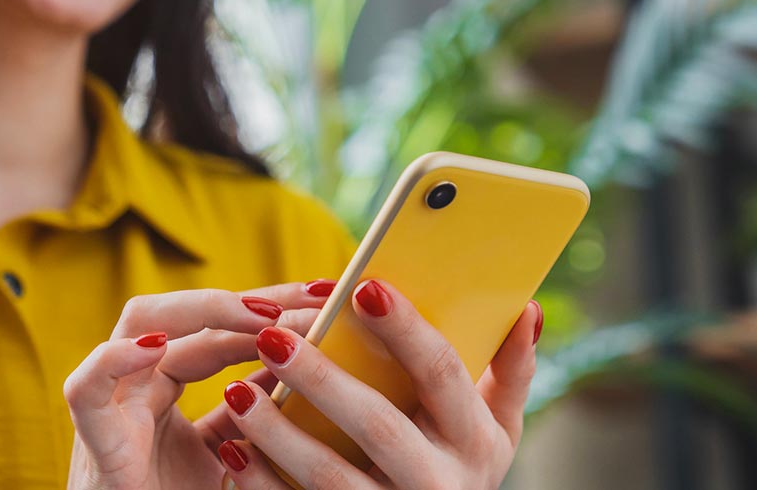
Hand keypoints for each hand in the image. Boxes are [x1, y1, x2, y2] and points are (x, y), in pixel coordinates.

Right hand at [64, 280, 337, 489]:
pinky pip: (88, 389)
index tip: (329, 298)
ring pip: (139, 324)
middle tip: (316, 295)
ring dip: (202, 311)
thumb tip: (301, 365)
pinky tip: (156, 348)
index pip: (222, 329)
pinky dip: (114, 360)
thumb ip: (253, 414)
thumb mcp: (230, 455)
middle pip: (190, 314)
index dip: (275, 310)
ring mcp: (114, 405)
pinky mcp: (95, 441)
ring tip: (262, 315)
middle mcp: (138, 382)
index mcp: (166, 385)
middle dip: (254, 299)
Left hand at [217, 279, 541, 488]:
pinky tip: (231, 449)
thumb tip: (524, 307)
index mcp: (475, 440)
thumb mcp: (495, 427)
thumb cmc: (459, 465)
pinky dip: (263, 485)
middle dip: (322, 380)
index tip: (363, 287)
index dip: (406, 330)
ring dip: (279, 436)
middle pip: (378, 425)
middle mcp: (439, 483)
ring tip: (234, 391)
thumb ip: (509, 370)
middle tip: (270, 335)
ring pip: (331, 478)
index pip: (442, 374)